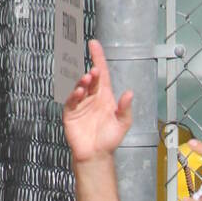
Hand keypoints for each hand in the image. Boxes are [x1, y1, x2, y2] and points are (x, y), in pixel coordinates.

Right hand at [63, 39, 133, 162]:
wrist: (96, 155)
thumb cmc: (109, 140)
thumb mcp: (122, 123)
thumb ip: (125, 109)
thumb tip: (129, 93)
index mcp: (105, 96)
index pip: (102, 74)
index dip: (98, 59)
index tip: (94, 45)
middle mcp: (92, 97)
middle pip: (91, 79)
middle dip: (92, 72)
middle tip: (94, 71)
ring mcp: (81, 104)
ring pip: (80, 87)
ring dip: (83, 82)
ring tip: (87, 79)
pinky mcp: (71, 112)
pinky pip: (72, 100)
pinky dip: (74, 95)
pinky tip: (79, 92)